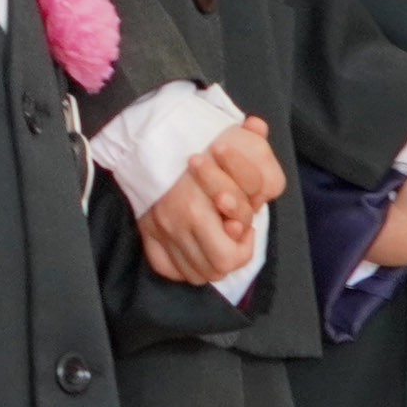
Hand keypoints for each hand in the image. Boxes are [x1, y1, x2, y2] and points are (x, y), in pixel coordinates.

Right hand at [133, 117, 280, 284]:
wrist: (151, 135)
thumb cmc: (197, 140)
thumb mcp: (233, 141)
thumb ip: (257, 157)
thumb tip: (259, 133)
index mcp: (196, 209)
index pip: (229, 257)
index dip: (244, 247)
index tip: (243, 227)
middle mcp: (176, 225)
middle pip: (212, 270)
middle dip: (230, 258)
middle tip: (233, 238)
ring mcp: (159, 231)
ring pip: (191, 273)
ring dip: (209, 263)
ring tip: (216, 242)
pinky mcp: (147, 232)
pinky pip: (165, 267)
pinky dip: (182, 266)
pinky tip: (193, 250)